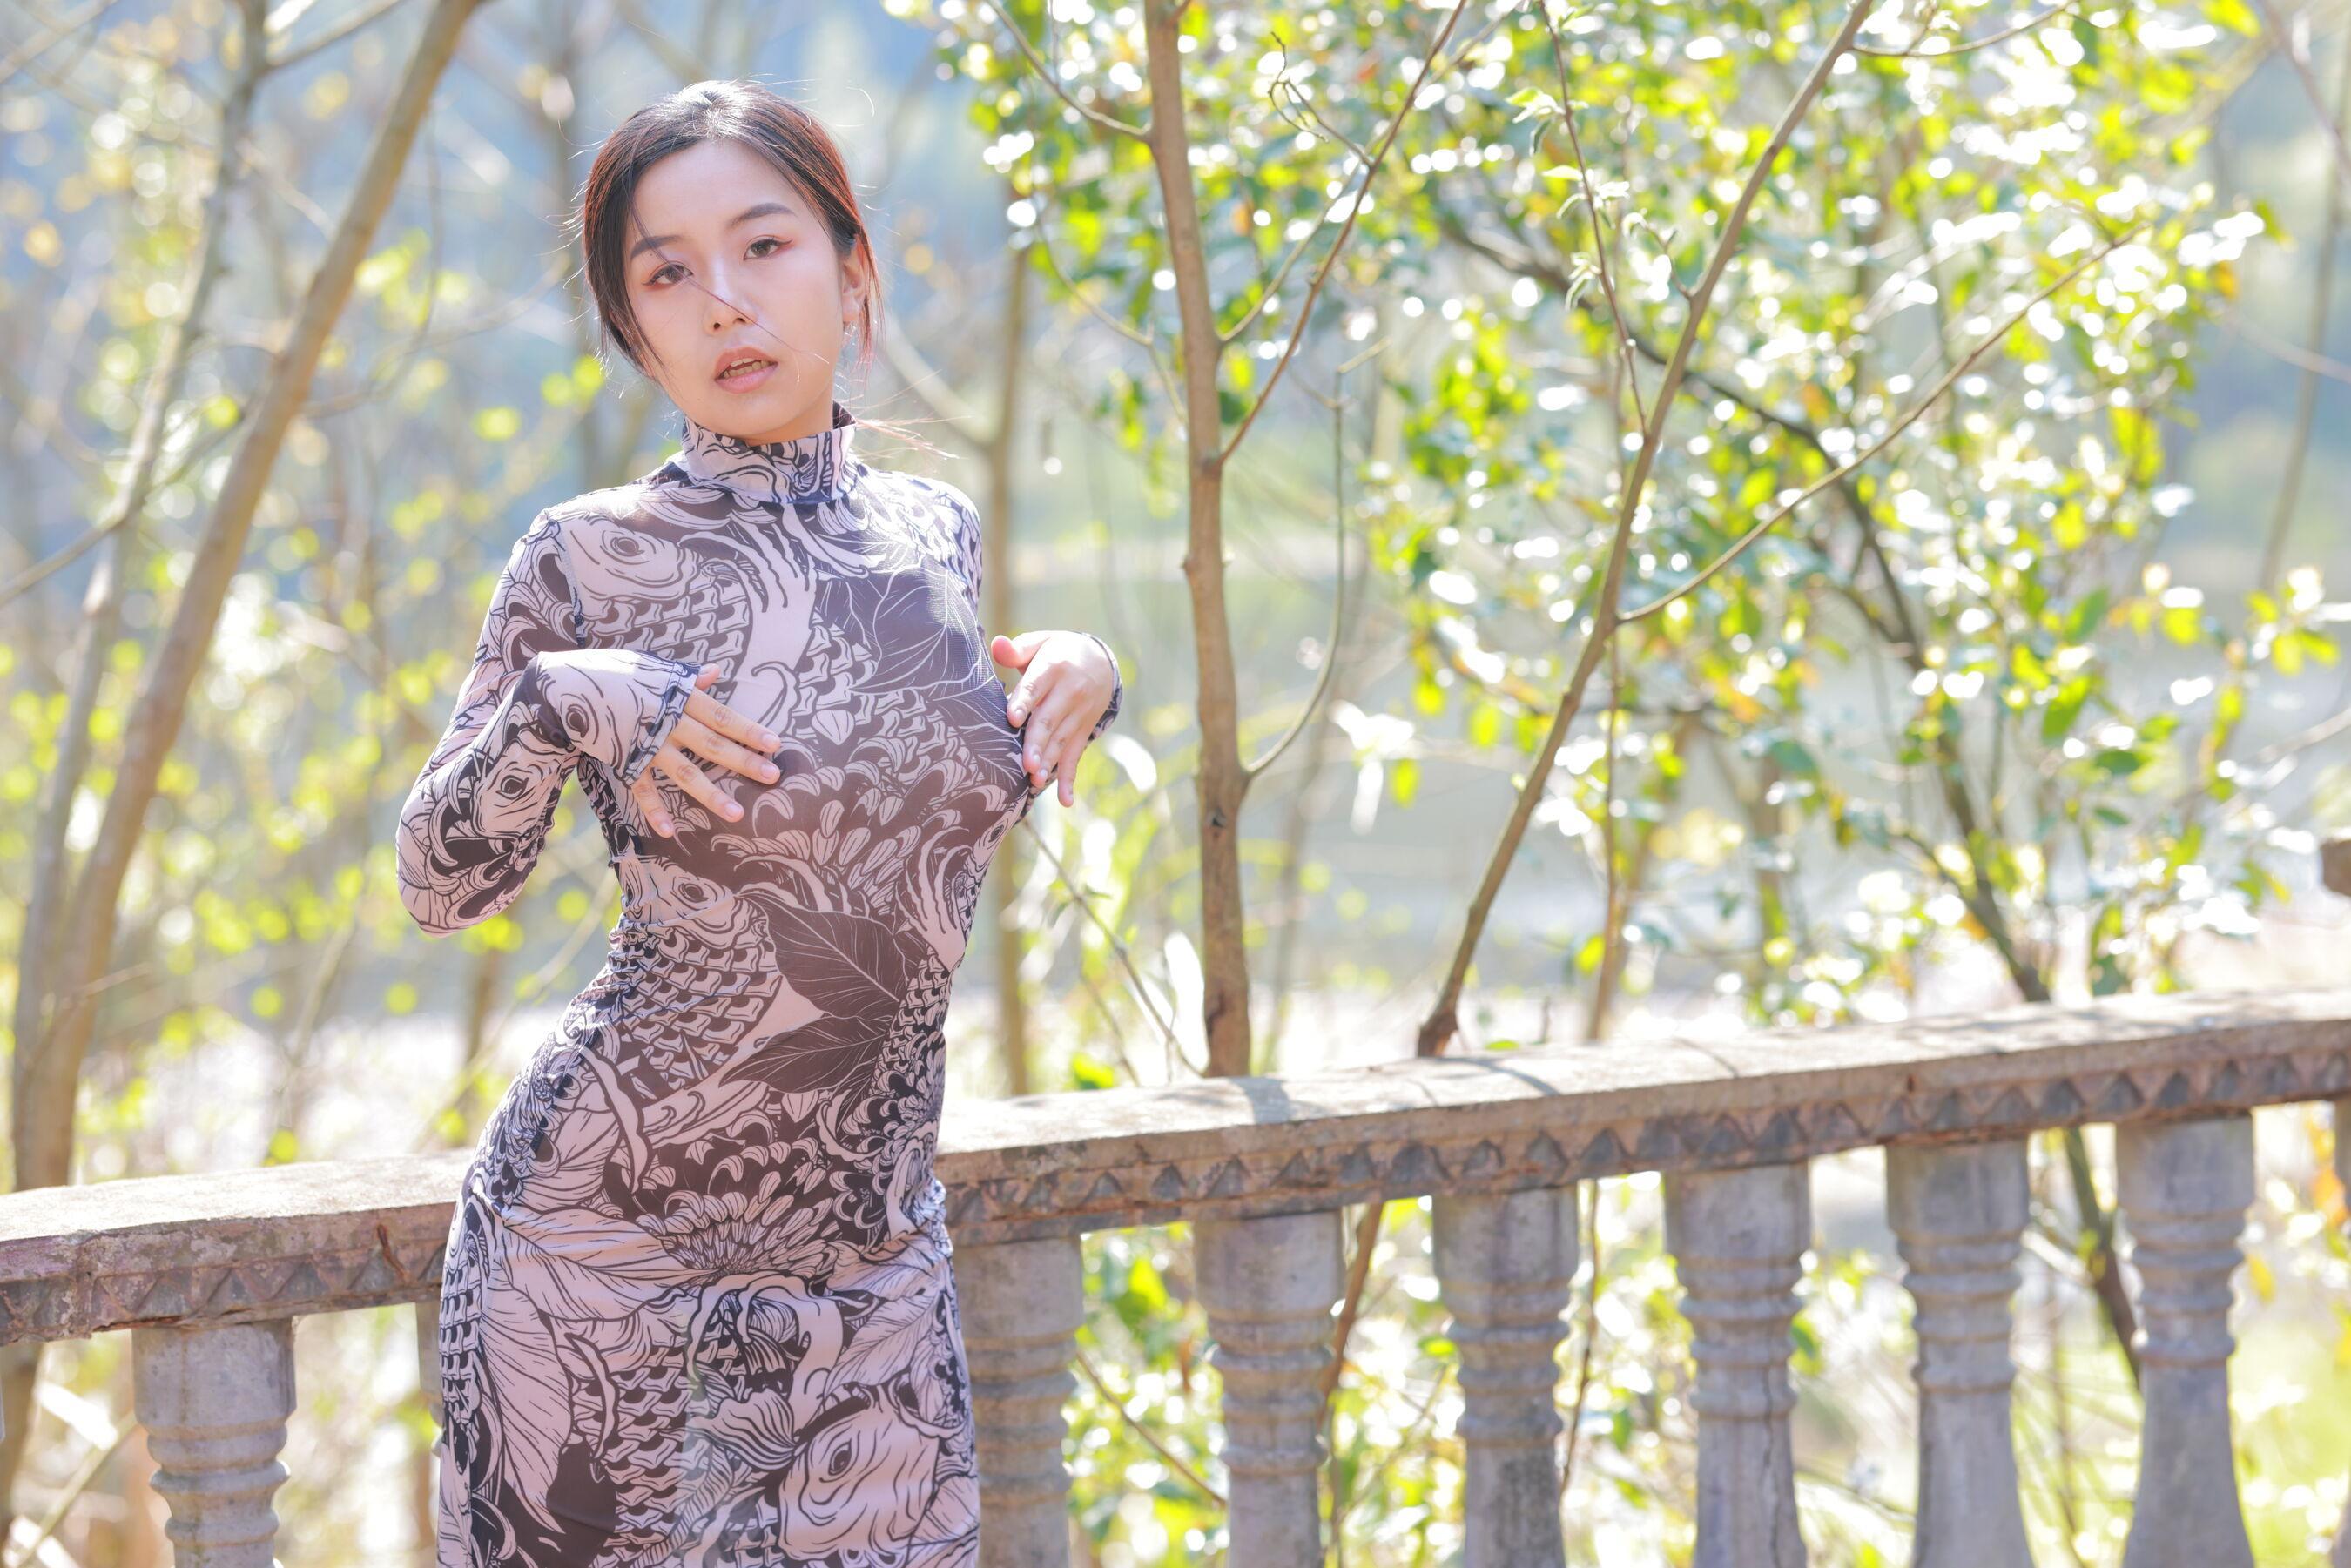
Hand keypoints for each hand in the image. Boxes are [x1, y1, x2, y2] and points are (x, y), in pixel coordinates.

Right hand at [630, 664, 782, 836]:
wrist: (563, 687)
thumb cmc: (613, 673)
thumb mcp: (653, 669)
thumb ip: (686, 678)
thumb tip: (716, 672)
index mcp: (678, 697)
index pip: (721, 716)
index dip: (749, 730)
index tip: (776, 744)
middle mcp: (667, 721)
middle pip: (712, 745)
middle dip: (743, 761)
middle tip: (772, 776)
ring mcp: (646, 744)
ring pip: (684, 772)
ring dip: (711, 794)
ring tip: (736, 813)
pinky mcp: (625, 759)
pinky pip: (641, 788)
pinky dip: (653, 809)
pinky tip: (668, 830)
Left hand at [993, 630, 1113, 806]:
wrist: (1100, 661)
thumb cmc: (1057, 651)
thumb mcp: (1041, 642)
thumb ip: (1018, 648)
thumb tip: (997, 645)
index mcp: (1054, 667)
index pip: (1036, 687)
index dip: (1024, 703)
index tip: (1012, 718)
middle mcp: (1069, 693)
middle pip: (1049, 720)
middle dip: (1037, 743)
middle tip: (1025, 763)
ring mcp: (1078, 715)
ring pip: (1061, 741)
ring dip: (1049, 762)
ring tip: (1034, 779)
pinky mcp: (1082, 731)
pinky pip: (1075, 756)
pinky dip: (1070, 779)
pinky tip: (1065, 800)